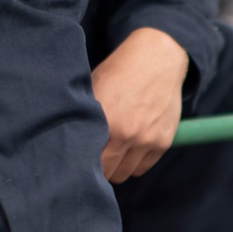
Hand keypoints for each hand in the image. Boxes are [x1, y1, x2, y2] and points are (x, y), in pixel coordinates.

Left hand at [91, 27, 188, 182]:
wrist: (157, 58)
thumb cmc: (119, 72)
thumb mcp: (94, 89)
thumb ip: (84, 117)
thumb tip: (69, 144)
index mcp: (105, 120)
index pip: (88, 161)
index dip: (82, 162)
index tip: (80, 159)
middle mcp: (126, 133)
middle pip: (107, 172)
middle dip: (100, 167)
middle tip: (97, 156)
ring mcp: (147, 139)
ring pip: (125, 173)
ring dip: (118, 166)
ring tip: (114, 151)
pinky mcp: (163, 141)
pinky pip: (143, 167)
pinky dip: (135, 162)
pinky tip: (131, 147)